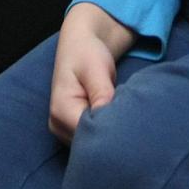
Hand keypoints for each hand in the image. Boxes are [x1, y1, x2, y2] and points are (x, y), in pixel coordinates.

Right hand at [48, 3, 134, 142]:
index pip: (88, 135)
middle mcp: (58, 126)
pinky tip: (115, 122)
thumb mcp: (96, 69)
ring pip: (90, 143)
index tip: (128, 121)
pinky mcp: (72, 131)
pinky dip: (103, 132)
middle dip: (110, 135)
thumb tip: (109, 121)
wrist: (80, 45)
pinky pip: (90, 139)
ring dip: (107, 134)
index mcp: (60, 111)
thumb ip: (102, 94)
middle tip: (131, 121)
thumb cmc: (87, 53)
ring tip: (123, 119)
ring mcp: (63, 131)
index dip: (110, 132)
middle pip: (88, 143)